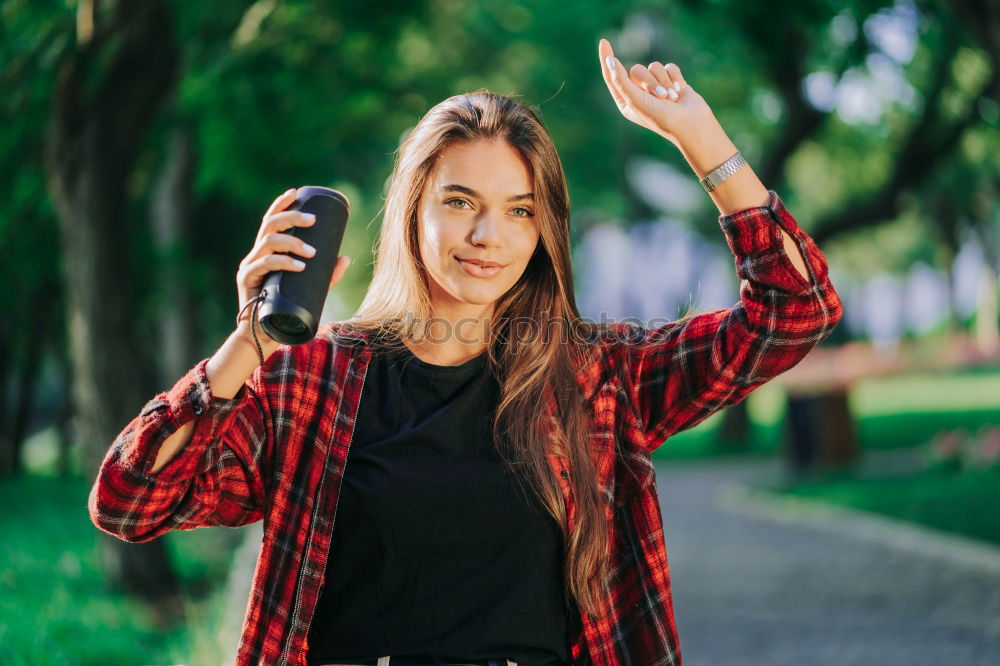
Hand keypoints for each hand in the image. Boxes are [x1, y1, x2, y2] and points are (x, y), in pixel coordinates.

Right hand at [236, 188, 351, 334]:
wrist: (267, 336)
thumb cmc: (288, 310)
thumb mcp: (312, 289)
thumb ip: (327, 275)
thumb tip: (346, 257)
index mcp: (267, 252)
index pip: (271, 221)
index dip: (281, 204)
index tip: (296, 192)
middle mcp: (256, 255)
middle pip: (270, 226)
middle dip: (291, 217)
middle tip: (312, 220)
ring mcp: (249, 267)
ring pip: (267, 242)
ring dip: (291, 242)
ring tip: (312, 252)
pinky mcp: (246, 281)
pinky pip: (263, 265)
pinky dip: (282, 262)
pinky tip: (298, 265)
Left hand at [598, 38, 714, 150]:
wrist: (690, 124)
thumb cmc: (659, 117)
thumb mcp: (634, 99)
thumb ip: (620, 80)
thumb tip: (609, 60)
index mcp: (626, 100)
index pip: (612, 76)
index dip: (607, 58)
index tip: (603, 41)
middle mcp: (639, 93)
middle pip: (637, 70)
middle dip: (649, 82)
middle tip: (659, 98)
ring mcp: (656, 86)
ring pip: (654, 67)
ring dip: (663, 82)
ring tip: (671, 98)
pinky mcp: (672, 80)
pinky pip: (669, 67)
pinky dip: (675, 78)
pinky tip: (680, 91)